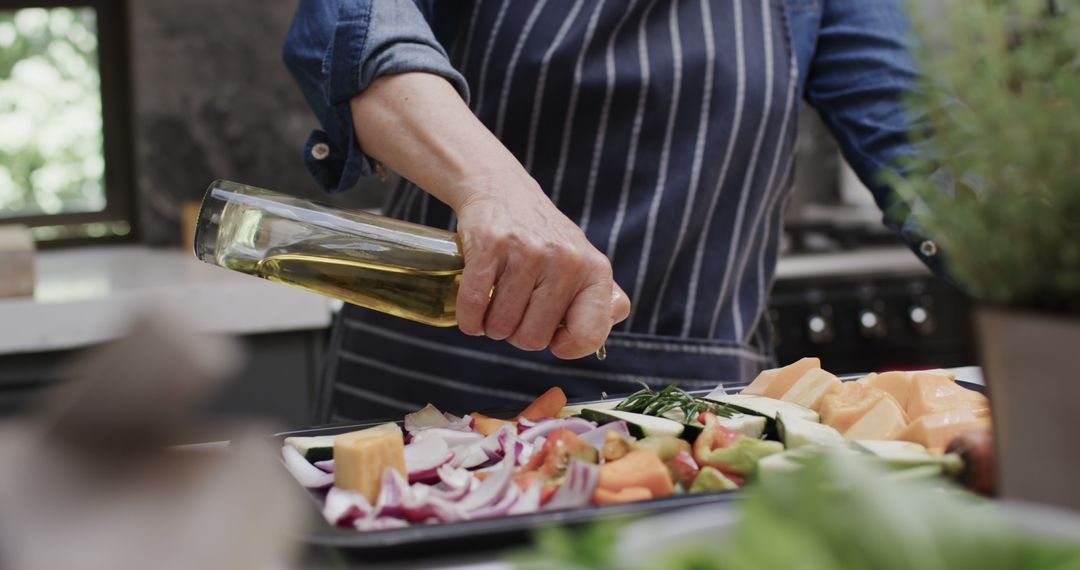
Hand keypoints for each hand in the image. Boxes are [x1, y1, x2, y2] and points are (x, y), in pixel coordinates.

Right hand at [350, 72, 629, 357]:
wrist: (503, 190)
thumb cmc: (545, 239)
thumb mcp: (583, 262)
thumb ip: (605, 300)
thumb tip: (607, 324)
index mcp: (595, 270)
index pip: (587, 335)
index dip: (564, 346)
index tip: (552, 336)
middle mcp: (566, 260)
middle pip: (533, 338)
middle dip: (517, 335)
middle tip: (515, 313)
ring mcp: (528, 251)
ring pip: (501, 326)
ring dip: (491, 326)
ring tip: (496, 305)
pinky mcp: (490, 245)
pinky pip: (474, 306)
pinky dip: (468, 319)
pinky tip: (473, 312)